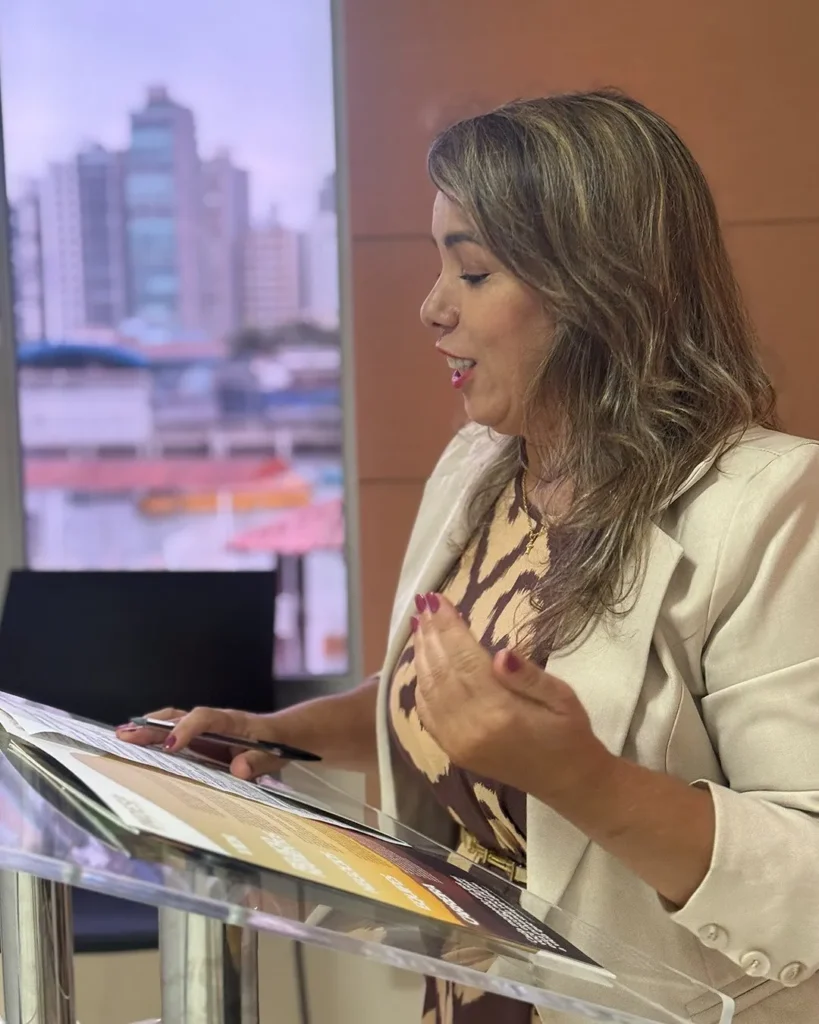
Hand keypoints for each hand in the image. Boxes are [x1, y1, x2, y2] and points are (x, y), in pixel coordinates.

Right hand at [116, 707, 283, 780]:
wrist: (288, 735)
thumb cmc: (282, 742)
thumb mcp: (277, 754)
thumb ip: (259, 761)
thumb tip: (238, 769)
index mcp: (234, 722)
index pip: (207, 718)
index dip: (187, 729)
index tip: (170, 745)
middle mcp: (216, 722)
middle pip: (181, 717)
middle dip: (153, 726)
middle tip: (125, 735)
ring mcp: (208, 731)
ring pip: (174, 724)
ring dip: (149, 729)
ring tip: (122, 737)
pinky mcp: (204, 742)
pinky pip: (177, 736)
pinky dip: (156, 739)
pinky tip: (137, 747)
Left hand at [412, 593, 612, 805]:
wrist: (568, 782)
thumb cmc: (570, 733)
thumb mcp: (563, 698)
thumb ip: (530, 676)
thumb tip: (501, 653)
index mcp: (500, 713)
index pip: (465, 660)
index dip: (449, 627)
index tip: (438, 599)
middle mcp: (471, 729)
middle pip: (442, 672)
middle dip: (431, 635)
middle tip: (423, 604)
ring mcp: (457, 743)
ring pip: (429, 691)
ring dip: (421, 655)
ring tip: (418, 625)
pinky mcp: (453, 751)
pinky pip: (427, 713)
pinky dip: (421, 684)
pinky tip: (422, 662)